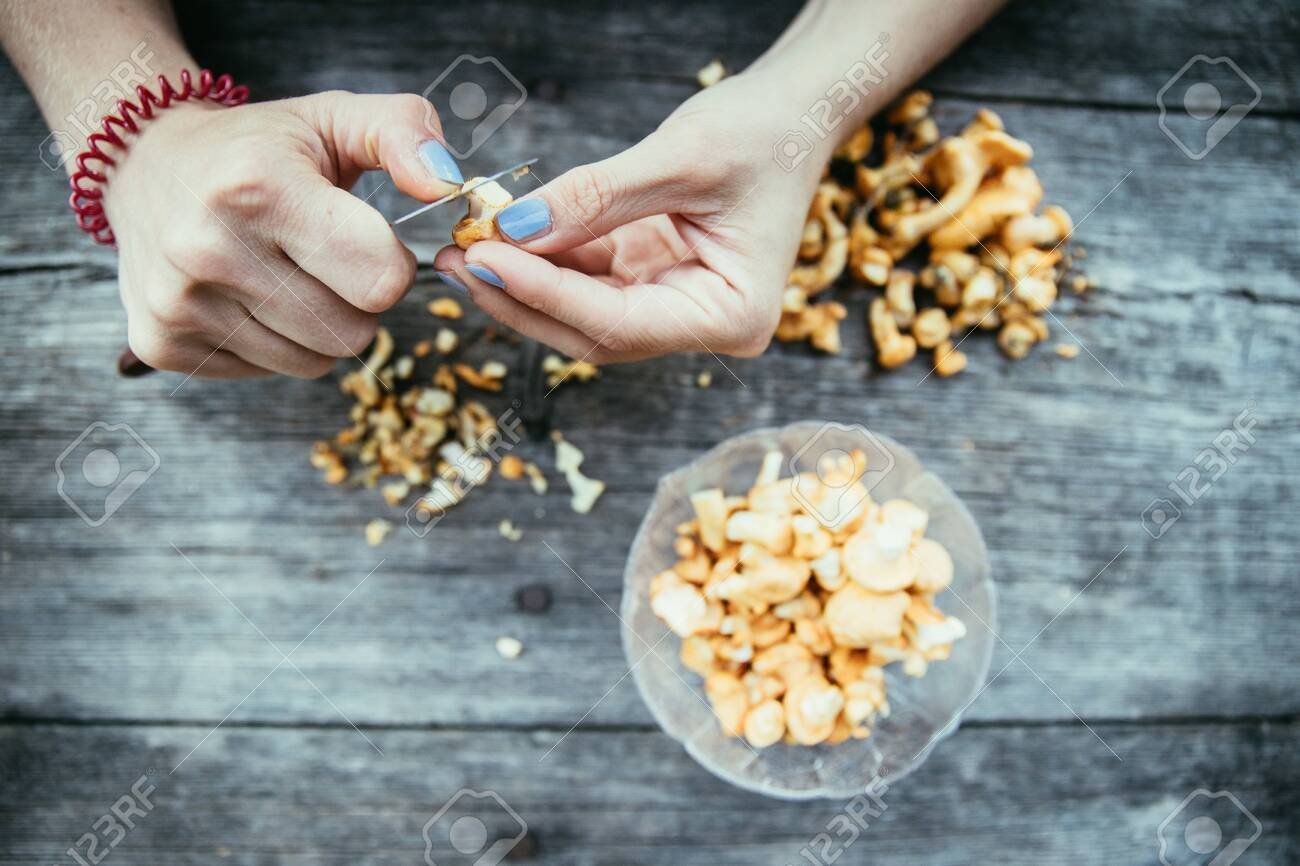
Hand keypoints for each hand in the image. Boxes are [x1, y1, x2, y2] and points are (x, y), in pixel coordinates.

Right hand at [105, 91, 463, 376]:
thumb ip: (405, 133)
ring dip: (319, 325)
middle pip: (353, 333)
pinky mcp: (159, 342)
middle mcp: (208, 247)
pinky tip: (245, 293)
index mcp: (259, 187)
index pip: (381, 280)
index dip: (391, 263)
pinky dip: (273, 342)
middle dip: (358, 300)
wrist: (144, 162)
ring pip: (315, 362)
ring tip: (284, 272)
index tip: (364, 235)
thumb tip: (447, 184)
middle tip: (324, 257)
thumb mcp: (335, 117)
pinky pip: (268, 374)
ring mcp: (178, 302)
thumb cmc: (260, 147)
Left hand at [433, 74, 823, 363]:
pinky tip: (502, 236)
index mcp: (731, 315)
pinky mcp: (654, 279)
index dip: (546, 294)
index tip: (484, 260)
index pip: (618, 323)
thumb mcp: (681, 158)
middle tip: (456, 260)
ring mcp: (676, 304)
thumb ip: (596, 198)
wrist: (798, 111)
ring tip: (465, 245)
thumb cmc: (767, 133)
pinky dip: (545, 258)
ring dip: (524, 281)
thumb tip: (515, 228)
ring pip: (582, 311)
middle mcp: (703, 323)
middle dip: (522, 298)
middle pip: (593, 332)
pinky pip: (588, 279)